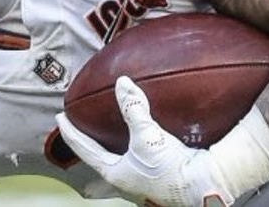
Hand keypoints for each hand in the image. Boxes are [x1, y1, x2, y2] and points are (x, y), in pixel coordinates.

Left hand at [55, 76, 233, 206]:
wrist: (208, 185)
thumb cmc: (172, 170)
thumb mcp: (147, 136)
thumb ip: (133, 108)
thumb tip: (123, 83)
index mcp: (115, 173)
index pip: (84, 149)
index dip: (70, 132)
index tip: (60, 118)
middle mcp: (127, 178)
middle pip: (100, 157)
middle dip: (89, 143)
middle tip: (80, 127)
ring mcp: (144, 178)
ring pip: (120, 158)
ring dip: (113, 144)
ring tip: (108, 130)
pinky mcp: (162, 172)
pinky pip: (143, 155)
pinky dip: (137, 143)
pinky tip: (144, 134)